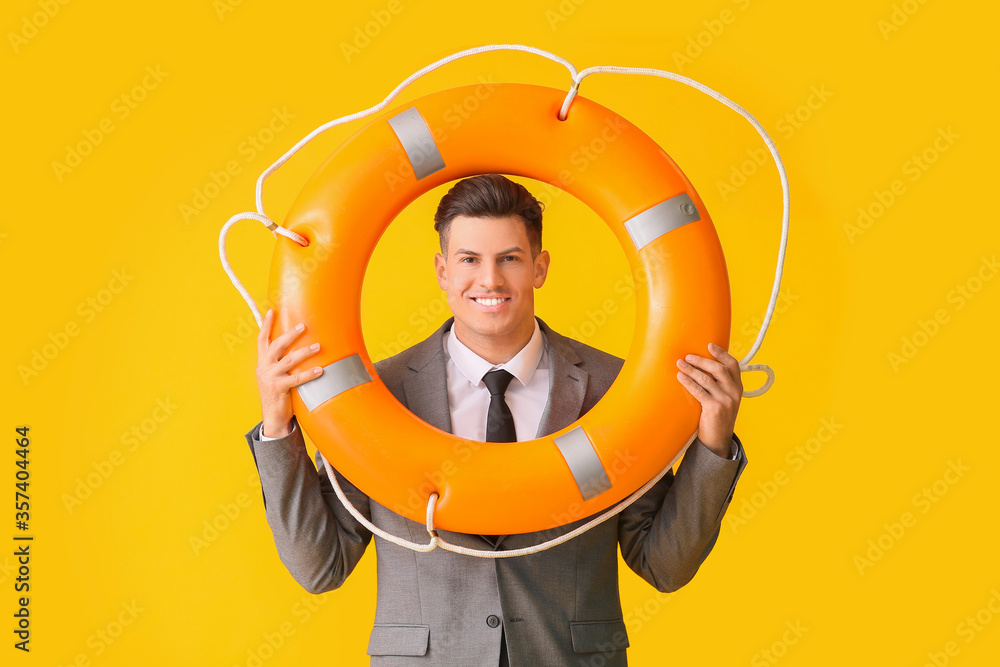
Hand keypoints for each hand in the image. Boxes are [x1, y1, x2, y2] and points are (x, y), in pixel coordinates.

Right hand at [256, 309, 323, 437]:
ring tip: (318, 346)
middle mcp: (264, 367)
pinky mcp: (278, 388)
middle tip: (303, 326)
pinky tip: (320, 370)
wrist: (273, 417)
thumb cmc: (278, 393)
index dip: (266, 324)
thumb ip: (280, 362)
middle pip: (276, 345)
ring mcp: (270, 377)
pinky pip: (296, 378)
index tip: (272, 310)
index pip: (262, 339)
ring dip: (304, 352)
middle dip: (290, 335)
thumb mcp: (274, 375)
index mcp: (262, 362)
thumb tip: (297, 347)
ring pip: (289, 360)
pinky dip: (309, 373)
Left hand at [675, 342, 741, 457]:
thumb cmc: (717, 418)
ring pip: (706, 379)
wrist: (718, 441)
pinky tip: (680, 377)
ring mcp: (726, 401)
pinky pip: (699, 391)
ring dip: (691, 369)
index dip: (722, 354)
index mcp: (738, 388)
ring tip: (680, 364)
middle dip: (702, 360)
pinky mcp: (715, 409)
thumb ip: (719, 385)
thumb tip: (701, 367)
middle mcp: (734, 393)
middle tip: (688, 356)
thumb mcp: (725, 400)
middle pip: (718, 369)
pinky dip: (688, 382)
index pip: (733, 365)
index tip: (709, 345)